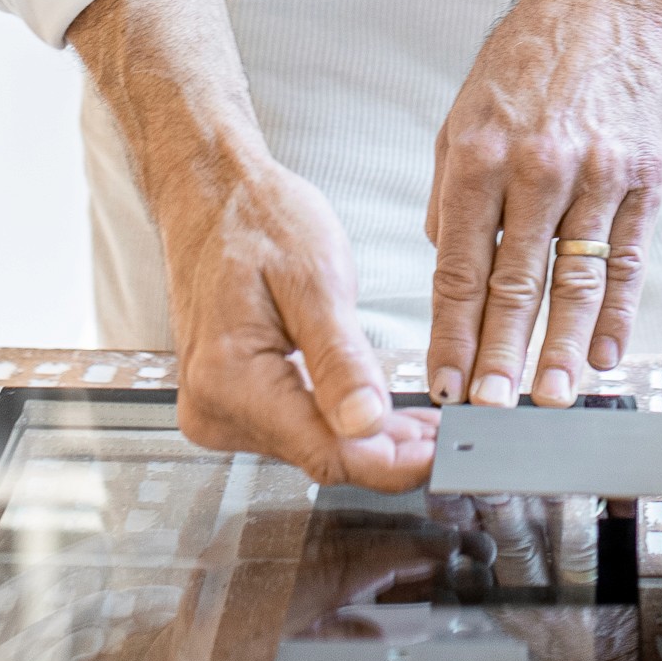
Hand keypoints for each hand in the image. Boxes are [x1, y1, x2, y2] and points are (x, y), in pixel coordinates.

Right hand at [68, 0, 435, 491]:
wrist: (210, 196)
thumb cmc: (257, 221)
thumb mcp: (314, 279)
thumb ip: (340, 359)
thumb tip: (367, 424)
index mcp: (230, 378)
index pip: (327, 453)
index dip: (394, 463)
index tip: (446, 458)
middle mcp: (214, 407)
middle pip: (321, 456)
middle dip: (389, 451)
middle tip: (451, 436)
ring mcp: (216, 410)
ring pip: (311, 448)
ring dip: (369, 441)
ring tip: (425, 424)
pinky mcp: (228, 405)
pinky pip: (296, 429)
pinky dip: (341, 424)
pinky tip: (382, 415)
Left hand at [424, 0, 661, 408]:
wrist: (608, 4)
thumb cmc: (530, 62)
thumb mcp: (464, 115)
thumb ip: (453, 195)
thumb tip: (449, 266)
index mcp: (478, 156)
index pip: (458, 265)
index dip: (450, 331)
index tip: (443, 379)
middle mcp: (536, 168)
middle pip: (514, 283)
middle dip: (500, 356)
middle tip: (490, 408)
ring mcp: (595, 175)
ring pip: (573, 280)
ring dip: (559, 348)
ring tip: (549, 398)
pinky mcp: (643, 178)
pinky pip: (627, 259)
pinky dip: (615, 312)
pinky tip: (602, 353)